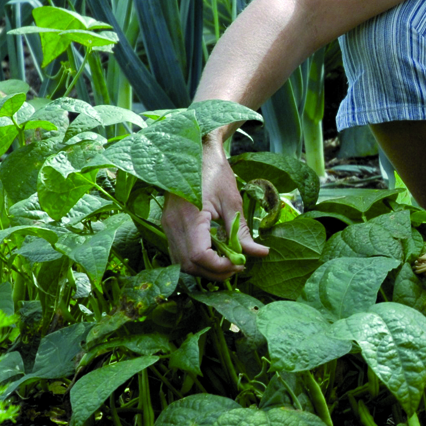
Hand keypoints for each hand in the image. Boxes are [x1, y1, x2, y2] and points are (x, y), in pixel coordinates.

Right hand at [163, 138, 269, 279]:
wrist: (195, 153)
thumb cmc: (215, 173)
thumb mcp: (232, 202)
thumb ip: (242, 232)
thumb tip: (259, 253)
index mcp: (189, 216)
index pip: (199, 255)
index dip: (219, 266)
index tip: (240, 265)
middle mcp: (172, 224)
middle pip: (189, 264)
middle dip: (214, 272)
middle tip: (237, 268)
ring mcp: (167, 226)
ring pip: (181, 262)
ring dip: (204, 269)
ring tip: (228, 263)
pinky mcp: (168, 226)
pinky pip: (178, 253)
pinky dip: (196, 261)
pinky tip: (214, 256)